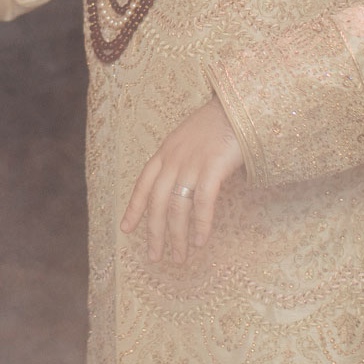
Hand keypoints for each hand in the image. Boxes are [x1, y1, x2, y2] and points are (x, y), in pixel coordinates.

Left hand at [120, 97, 244, 263]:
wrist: (238, 106)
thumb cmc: (218, 122)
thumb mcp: (189, 138)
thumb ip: (180, 159)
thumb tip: (181, 185)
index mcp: (165, 152)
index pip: (143, 184)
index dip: (134, 208)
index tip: (126, 229)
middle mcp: (173, 159)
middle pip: (158, 203)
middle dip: (154, 233)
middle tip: (154, 257)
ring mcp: (191, 164)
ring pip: (177, 208)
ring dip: (177, 236)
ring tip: (179, 257)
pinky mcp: (212, 168)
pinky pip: (202, 203)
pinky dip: (201, 224)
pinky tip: (201, 241)